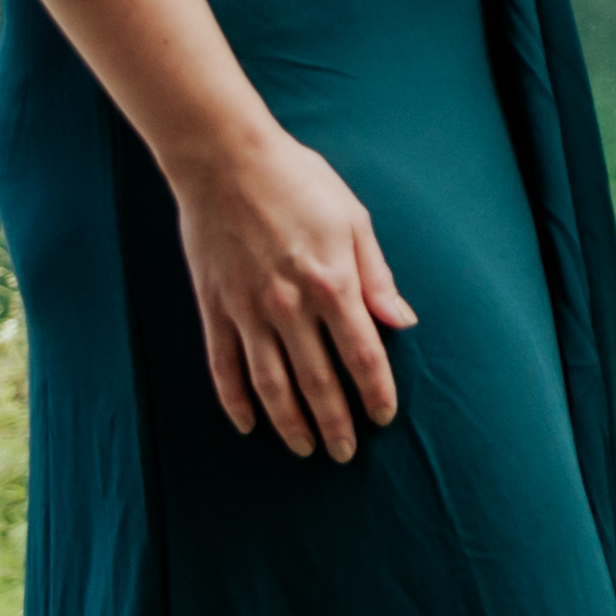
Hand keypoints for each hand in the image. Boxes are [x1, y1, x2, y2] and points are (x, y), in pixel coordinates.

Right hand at [167, 125, 414, 459]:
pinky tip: (248, 424)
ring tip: (304, 451)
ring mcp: (247, 310)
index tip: (384, 417)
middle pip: (317, 380)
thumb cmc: (300, 183)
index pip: (362, 354)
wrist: (227, 162)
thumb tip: (402, 322)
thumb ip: (377, 277)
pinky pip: (224, 366)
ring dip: (289, 423)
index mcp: (332, 283)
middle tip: (346, 454)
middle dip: (335, 422)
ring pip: (271, 384)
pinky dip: (235, 400)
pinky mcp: (214, 308)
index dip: (375, 391)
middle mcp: (289, 306)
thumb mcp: (354, 220)